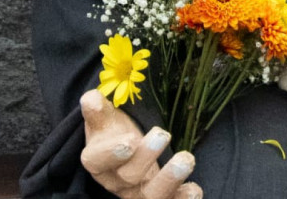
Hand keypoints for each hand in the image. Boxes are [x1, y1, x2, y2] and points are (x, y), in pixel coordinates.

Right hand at [80, 90, 200, 198]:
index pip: (98, 160)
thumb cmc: (116, 135)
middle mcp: (118, 181)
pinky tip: (194, 189)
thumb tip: (92, 98)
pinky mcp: (163, 197)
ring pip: (151, 195)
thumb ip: (99, 111)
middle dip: (146, 157)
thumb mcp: (106, 122)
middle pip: (129, 176)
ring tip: (186, 159)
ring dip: (169, 179)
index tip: (129, 141)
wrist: (130, 156)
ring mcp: (140, 193)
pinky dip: (184, 198)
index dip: (112, 153)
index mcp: (99, 161)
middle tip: (162, 134)